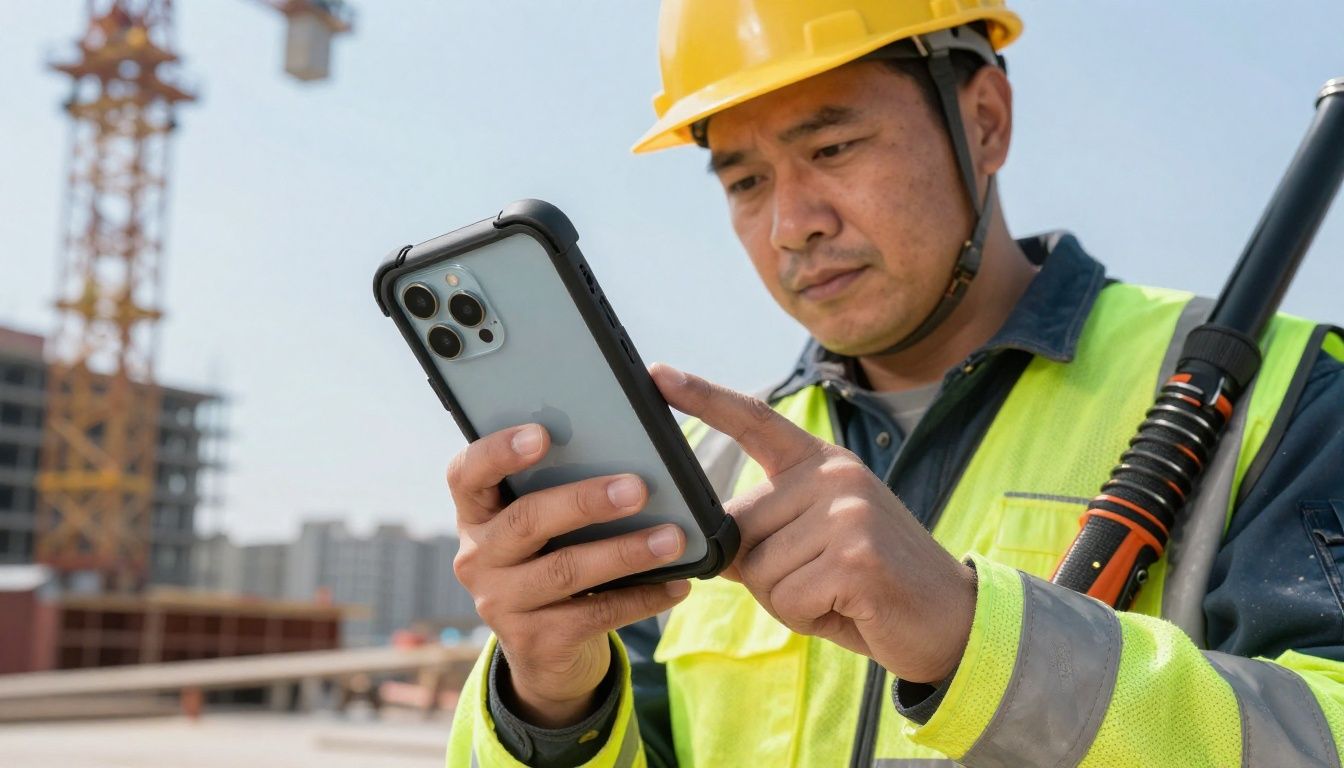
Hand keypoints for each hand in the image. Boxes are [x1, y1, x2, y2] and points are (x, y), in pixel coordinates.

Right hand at [449, 423, 691, 726]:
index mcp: (477, 515)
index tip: (542, 433)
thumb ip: (559, 492)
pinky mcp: (533, 643)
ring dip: (625, 552)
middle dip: (585, 501)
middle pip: (526, 521)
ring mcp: (500, 605)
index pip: (467, 474)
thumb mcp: (543, 530)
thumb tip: (630, 457)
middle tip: (637, 488)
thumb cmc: (552, 562)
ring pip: (565, 571)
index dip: (499, 451)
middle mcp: (477, 558)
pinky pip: (595, 615)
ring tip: (672, 538)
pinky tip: (676, 583)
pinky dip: (641, 597)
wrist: (545, 651)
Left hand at [651, 364, 975, 683]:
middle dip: (764, 572)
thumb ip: (766, 529)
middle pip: (739, 530)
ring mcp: (848, 513)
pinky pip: (787, 600)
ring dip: (789, 600)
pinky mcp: (856, 557)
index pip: (754, 421)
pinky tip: (849, 607)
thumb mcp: (817, 542)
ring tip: (839, 594)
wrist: (952, 621)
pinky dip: (808, 617)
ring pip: (759, 572)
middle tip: (822, 580)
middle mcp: (834, 476)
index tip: (657, 374)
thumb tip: (704, 539)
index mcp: (821, 463)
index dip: (703, 397)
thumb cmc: (870, 584)